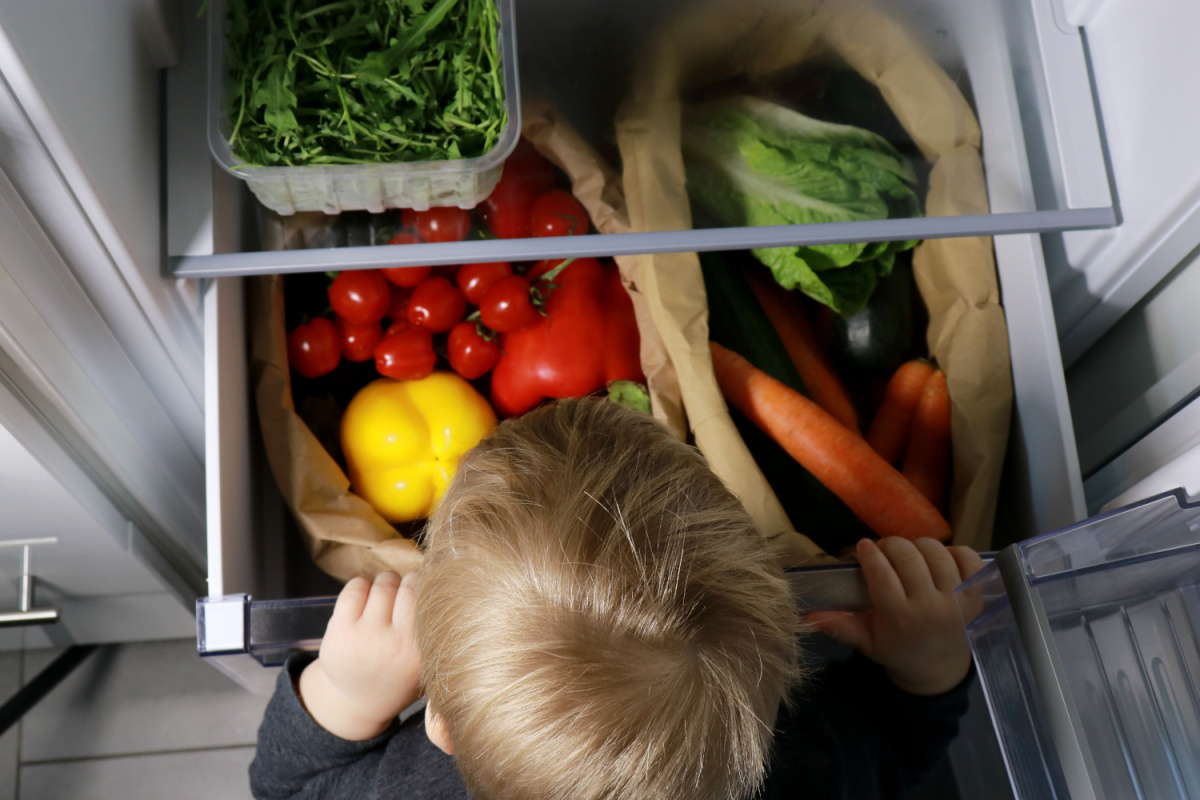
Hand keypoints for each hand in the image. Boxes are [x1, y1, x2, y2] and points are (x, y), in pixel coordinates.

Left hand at [298, 571, 422, 740]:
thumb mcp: (426, 662)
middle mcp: (392, 644)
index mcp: (419, 654)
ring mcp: (364, 635)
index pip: (429, 597)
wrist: (357, 701)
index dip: (428, 586)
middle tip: (404, 596)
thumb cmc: (399, 673)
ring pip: (383, 583)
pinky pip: (356, 586)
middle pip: (408, 585)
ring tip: (384, 601)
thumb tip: (437, 578)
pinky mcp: (339, 629)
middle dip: (408, 583)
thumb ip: (433, 629)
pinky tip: (365, 601)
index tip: (426, 590)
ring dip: (386, 585)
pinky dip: (363, 586)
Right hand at [806, 538, 983, 695]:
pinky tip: (940, 558)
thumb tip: (807, 616)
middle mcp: (930, 608)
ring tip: (909, 553)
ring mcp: (958, 601)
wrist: (938, 668)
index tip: (864, 547)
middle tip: (884, 550)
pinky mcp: (978, 596)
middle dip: (891, 545)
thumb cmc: (897, 649)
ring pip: (936, 552)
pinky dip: (954, 551)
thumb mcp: (866, 641)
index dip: (869, 553)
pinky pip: (969, 558)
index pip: (881, 573)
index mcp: (900, 618)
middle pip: (908, 556)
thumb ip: (840, 625)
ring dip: (918, 545)